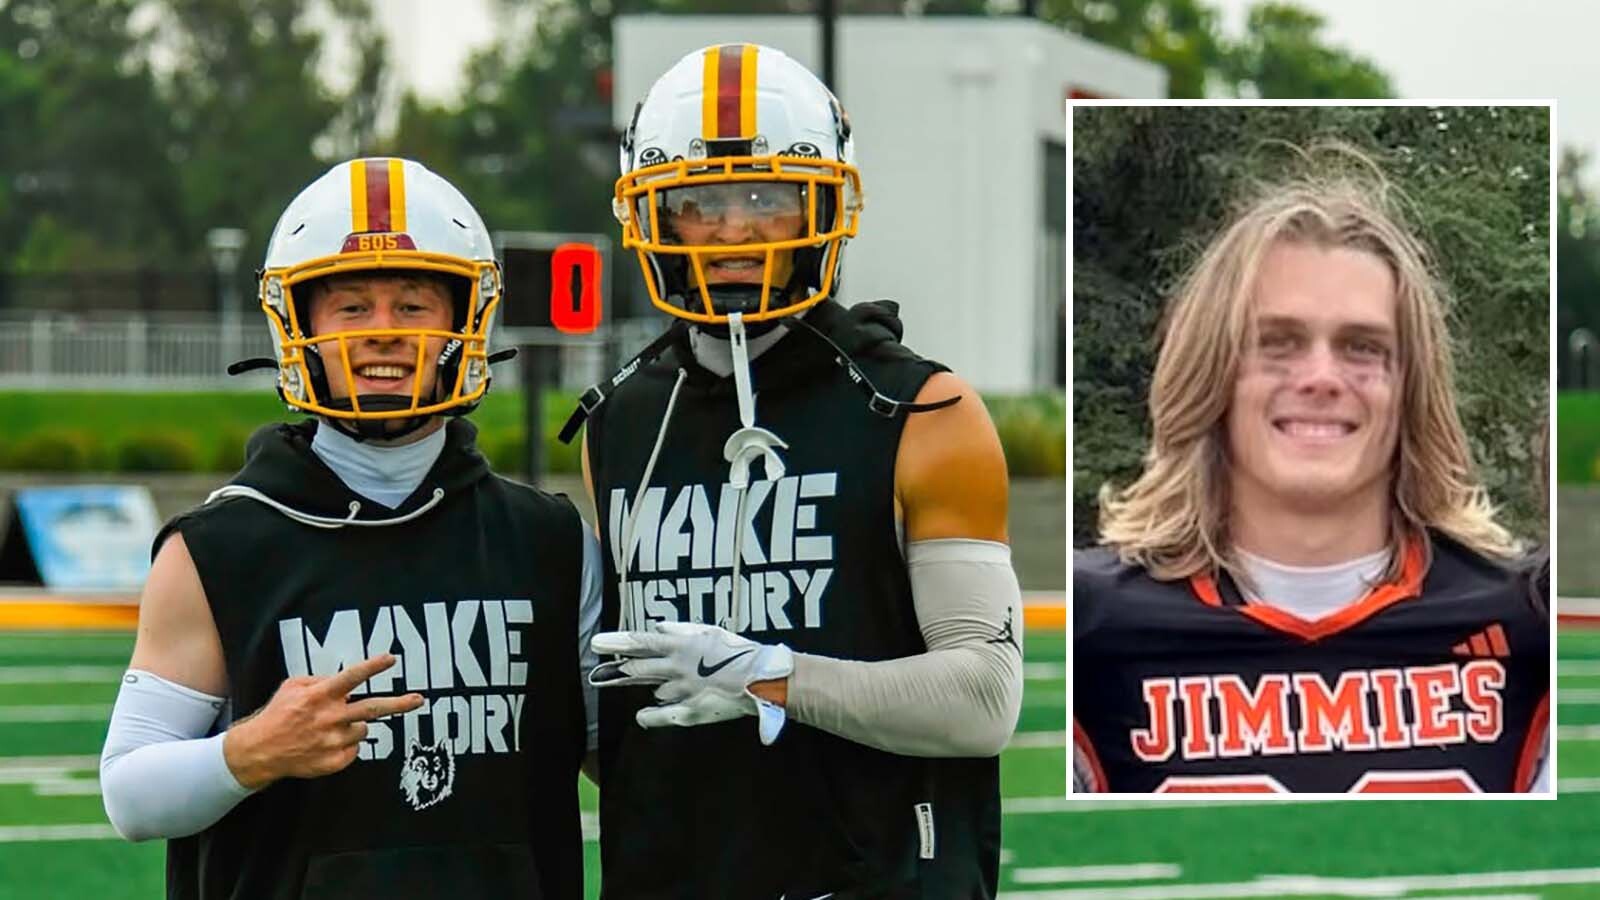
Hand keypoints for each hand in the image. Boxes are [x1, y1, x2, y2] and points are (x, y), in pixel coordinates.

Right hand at [222, 654, 423, 789]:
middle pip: (372, 709)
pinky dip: (346, 744)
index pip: (351, 677)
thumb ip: (320, 680)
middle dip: (399, 704)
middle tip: (419, 699)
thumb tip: (344, 684)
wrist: (260, 751)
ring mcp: (333, 741)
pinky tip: (326, 742)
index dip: (372, 667)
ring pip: (363, 729)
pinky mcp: (334, 761)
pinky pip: (354, 749)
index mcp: (319, 696)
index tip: (391, 659)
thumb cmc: (278, 715)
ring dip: (354, 725)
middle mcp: (329, 718)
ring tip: (332, 727)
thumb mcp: (293, 687)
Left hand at [590, 622, 793, 744]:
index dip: (618, 643)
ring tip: (638, 683)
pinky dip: (650, 715)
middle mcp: (676, 669)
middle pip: (639, 668)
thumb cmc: (739, 652)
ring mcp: (681, 692)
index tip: (597, 642)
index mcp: (681, 646)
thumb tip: (657, 628)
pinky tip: (641, 715)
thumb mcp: (709, 631)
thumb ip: (680, 630)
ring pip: (655, 689)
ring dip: (649, 686)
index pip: (641, 643)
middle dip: (617, 668)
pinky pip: (663, 715)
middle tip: (597, 669)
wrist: (761, 679)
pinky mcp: (690, 711)